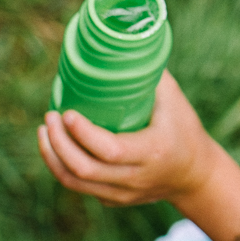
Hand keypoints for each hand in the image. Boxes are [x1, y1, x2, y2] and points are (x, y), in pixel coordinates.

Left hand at [38, 71, 223, 207]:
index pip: (110, 150)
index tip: (66, 111)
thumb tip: (121, 41)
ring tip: (44, 130)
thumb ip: (148, 74)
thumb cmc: (183, 129)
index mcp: (152, 152)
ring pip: (75, 183)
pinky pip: (79, 187)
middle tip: (50, 117)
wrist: (195, 175)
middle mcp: (135, 178)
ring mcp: (123, 194)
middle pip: (84, 170)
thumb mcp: (174, 99)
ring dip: (52, 156)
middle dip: (58, 143)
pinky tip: (56, 145)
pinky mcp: (113, 200)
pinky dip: (61, 166)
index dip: (83, 133)